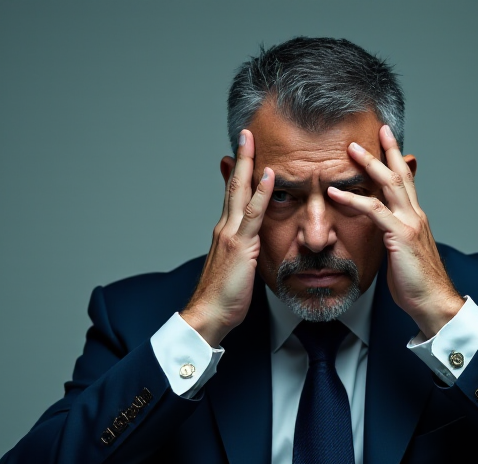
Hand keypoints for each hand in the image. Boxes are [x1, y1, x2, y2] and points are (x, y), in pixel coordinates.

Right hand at [181, 130, 274, 346]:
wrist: (208, 316)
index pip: (232, 195)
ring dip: (247, 164)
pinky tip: (269, 175)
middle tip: (245, 133)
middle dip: (240, 158)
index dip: (238, 172)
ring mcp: (231, 234)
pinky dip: (262, 193)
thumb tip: (251, 243)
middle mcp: (225, 227)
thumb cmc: (223, 298)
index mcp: (225, 232)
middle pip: (233, 185)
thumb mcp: (236, 268)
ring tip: (251, 140)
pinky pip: (254, 214)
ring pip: (240, 192)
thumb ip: (243, 250)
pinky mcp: (240, 245)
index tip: (243, 152)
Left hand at [328, 125, 464, 337]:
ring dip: (369, 165)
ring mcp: (409, 224)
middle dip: (388, 150)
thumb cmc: (416, 284)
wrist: (432, 302)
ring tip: (351, 150)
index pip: (406, 182)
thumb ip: (393, 237)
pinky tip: (336, 192)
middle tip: (377, 129)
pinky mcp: (400, 236)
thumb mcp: (402, 254)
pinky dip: (353, 199)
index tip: (388, 140)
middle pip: (401, 174)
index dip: (397, 159)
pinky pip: (374, 211)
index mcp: (415, 218)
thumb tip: (381, 231)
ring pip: (390, 185)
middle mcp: (415, 215)